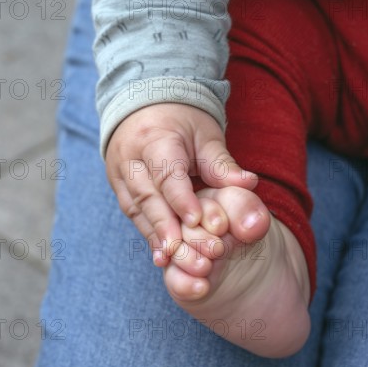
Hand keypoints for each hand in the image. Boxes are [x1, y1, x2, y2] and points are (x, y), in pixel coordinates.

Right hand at [105, 103, 257, 264]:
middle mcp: (130, 156)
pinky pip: (132, 212)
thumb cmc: (183, 120)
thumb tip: (249, 184)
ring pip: (136, 208)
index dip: (181, 199)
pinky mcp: (119, 186)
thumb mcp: (206, 134)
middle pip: (147, 195)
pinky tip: (162, 255)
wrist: (146, 106)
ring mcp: (120, 173)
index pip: (167, 173)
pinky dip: (148, 233)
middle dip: (164, 226)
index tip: (197, 222)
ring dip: (154, 235)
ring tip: (170, 259)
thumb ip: (222, 163)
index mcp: (154, 138)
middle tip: (183, 252)